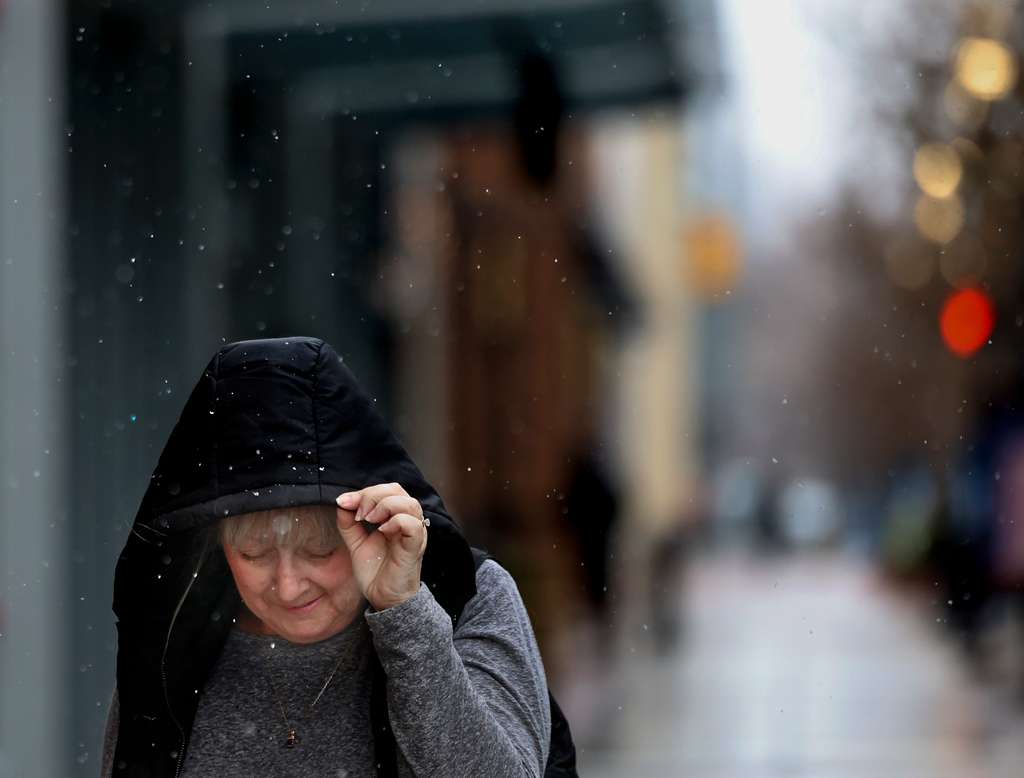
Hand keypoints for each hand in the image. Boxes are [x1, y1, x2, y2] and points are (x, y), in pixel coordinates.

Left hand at [335, 483, 427, 610]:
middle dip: (372, 495)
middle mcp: (408, 521)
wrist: (384, 598)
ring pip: (408, 503)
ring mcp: (414, 533)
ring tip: (369, 519)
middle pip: (397, 490)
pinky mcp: (416, 546)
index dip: (365, 492)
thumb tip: (342, 502)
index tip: (344, 502)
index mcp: (396, 516)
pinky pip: (412, 524)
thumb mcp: (356, 543)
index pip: (387, 490)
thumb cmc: (376, 571)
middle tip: (359, 513)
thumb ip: (349, 524)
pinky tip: (382, 530)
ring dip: (384, 506)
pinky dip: (395, 521)